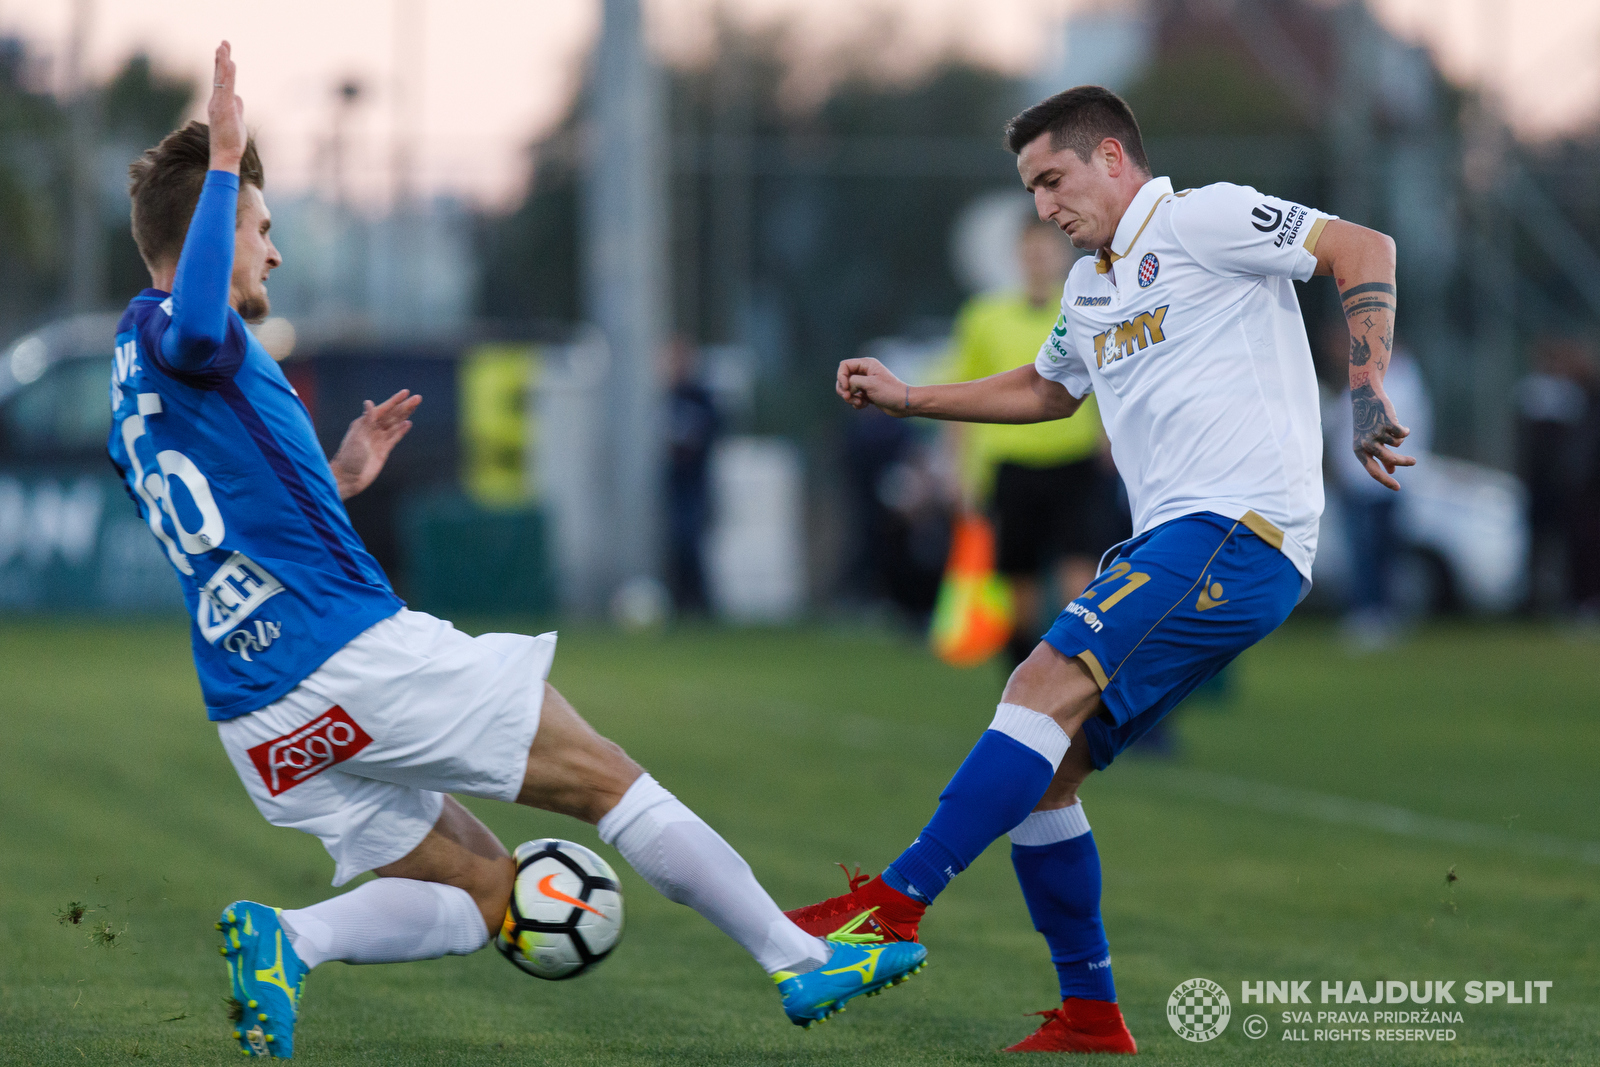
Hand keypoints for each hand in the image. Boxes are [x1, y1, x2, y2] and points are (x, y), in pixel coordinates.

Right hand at [208, 41, 245, 172]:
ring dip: (222, 61)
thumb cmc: (230, 141)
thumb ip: (237, 107)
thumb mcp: (236, 121)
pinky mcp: (224, 109)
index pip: (220, 81)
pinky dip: (228, 74)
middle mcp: (216, 101)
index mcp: (219, 104)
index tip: (224, 53)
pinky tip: (230, 63)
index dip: (222, 66)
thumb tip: (239, 98)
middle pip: (218, 75)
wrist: (225, 155)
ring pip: (221, 79)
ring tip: (224, 46)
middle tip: (224, 42)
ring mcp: (218, 104)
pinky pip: (226, 87)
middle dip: (221, 58)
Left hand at [331, 390, 421, 499]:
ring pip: (394, 424)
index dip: (394, 401)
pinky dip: (401, 430)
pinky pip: (394, 437)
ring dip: (405, 416)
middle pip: (392, 415)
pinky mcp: (383, 450)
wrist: (348, 478)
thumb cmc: (349, 458)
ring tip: (415, 406)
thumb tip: (369, 402)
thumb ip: (366, 420)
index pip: (383, 409)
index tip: (405, 392)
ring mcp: (378, 440)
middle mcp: (372, 429)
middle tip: (418, 398)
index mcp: (364, 423)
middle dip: (404, 406)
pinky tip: (408, 424)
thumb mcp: (357, 438)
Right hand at [835, 357, 910, 416]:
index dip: (841, 377)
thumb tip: (846, 387)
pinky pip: (854, 397)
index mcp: (866, 364)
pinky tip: (864, 405)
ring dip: (850, 398)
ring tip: (859, 402)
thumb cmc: (890, 391)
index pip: (844, 366)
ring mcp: (865, 383)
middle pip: (843, 378)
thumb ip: (853, 381)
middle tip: (849, 397)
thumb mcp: (870, 384)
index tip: (847, 388)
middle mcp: (865, 372)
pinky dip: (856, 403)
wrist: (904, 404)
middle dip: (844, 390)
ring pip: (847, 389)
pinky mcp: (867, 394)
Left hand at [1350, 384, 1414, 490]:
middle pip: (1389, 458)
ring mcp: (1375, 433)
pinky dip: (1404, 430)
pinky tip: (1399, 423)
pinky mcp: (1387, 423)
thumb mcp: (1370, 441)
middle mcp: (1365, 444)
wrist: (1365, 397)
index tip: (1398, 488)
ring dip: (1399, 438)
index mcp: (1358, 451)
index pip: (1372, 471)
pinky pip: (1403, 434)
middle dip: (1404, 461)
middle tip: (1414, 462)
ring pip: (1397, 444)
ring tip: (1394, 430)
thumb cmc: (1367, 422)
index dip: (1385, 481)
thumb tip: (1391, 471)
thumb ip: (1380, 457)